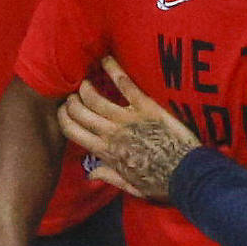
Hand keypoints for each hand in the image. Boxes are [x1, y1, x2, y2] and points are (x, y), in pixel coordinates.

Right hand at [61, 56, 200, 202]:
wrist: (185, 172)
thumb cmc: (159, 181)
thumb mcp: (129, 186)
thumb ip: (108, 176)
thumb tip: (91, 175)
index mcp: (104, 152)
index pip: (73, 132)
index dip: (63, 119)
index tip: (61, 111)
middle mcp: (111, 133)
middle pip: (81, 113)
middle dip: (72, 102)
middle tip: (72, 95)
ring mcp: (128, 118)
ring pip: (97, 100)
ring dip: (87, 88)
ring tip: (84, 82)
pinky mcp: (146, 107)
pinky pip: (127, 86)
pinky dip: (115, 71)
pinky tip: (107, 60)